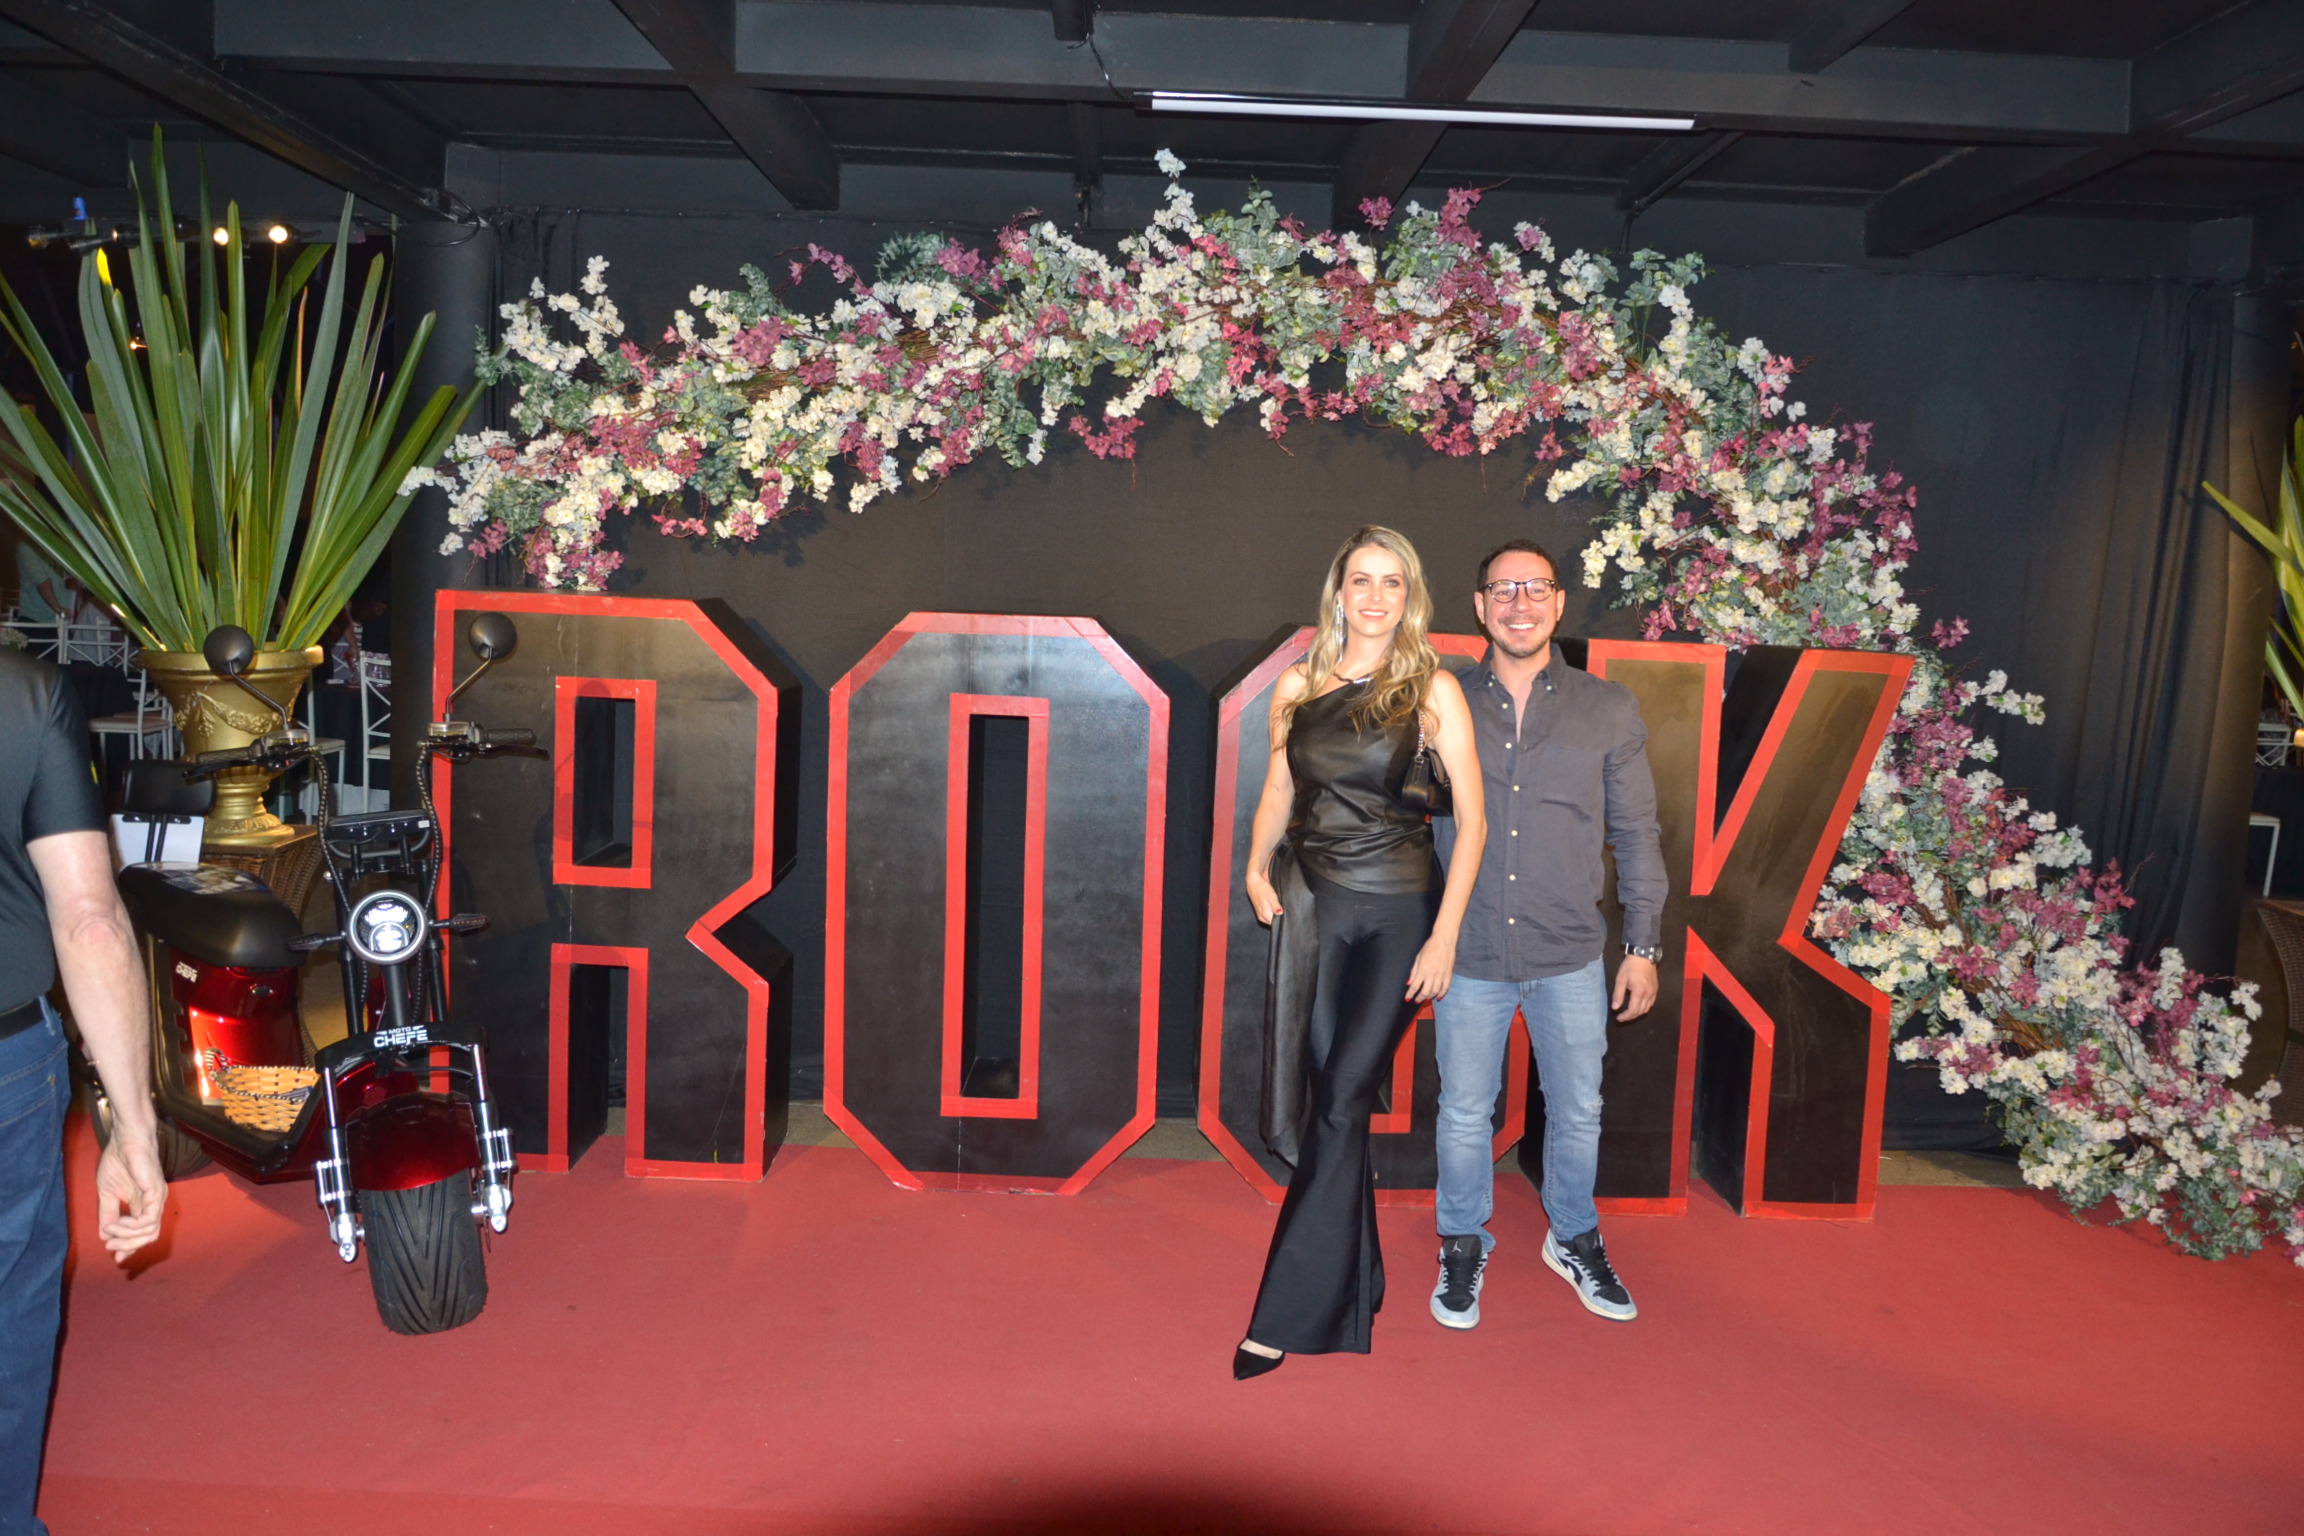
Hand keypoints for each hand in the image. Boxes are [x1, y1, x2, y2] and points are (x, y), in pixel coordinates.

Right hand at [94, 1126, 166, 1261]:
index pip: (143, 1233)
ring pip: (150, 1231)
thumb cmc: (118, 1161)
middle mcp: (154, 1205)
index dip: (130, 1247)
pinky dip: (132, 1226)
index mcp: (143, 1206)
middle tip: (109, 1247)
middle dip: (128, 1246)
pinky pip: (149, 1219)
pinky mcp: (156, 1192)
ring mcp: (157, 1199)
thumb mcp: (108, 1193)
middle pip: (149, 1237)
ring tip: (110, 1232)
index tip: (115, 1257)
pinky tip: (118, 1222)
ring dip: (126, 1237)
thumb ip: (108, 1214)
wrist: (125, 1139)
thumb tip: (104, 1235)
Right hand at [1246, 869, 1282, 925]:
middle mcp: (1262, 918)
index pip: (1276, 924)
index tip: (1285, 914)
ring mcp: (1260, 916)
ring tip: (1278, 906)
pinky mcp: (1260, 913)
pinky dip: (1272, 913)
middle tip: (1282, 909)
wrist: (1253, 883)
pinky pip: (1268, 916)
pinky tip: (1274, 906)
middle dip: (1279, 918)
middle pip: (1274, 923)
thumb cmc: (1263, 889)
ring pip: (1271, 920)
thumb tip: (1280, 913)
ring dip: (1275, 915)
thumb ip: (1276, 906)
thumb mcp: (1271, 896)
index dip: (1282, 919)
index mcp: (1265, 915)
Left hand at [1406, 933, 1455, 1004]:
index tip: (1408, 999)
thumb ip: (1413, 971)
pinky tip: (1438, 997)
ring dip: (1430, 997)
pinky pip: (1445, 988)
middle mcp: (1432, 974)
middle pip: (1425, 992)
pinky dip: (1442, 994)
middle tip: (1417, 1000)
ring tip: (1426, 998)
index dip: (1410, 994)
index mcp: (1422, 970)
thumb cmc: (1430, 947)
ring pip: (1435, 992)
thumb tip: (1409, 983)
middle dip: (1420, 998)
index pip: (1414, 986)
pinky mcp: (1449, 974)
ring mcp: (1441, 975)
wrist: (1444, 940)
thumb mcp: (1418, 957)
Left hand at [1612, 955, 1658, 1020]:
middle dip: (1631, 1016)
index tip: (1618, 1018)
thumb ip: (1618, 994)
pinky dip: (1644, 1008)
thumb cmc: (1630, 966)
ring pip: (1647, 1009)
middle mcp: (1649, 994)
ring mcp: (1654, 992)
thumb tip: (1615, 1008)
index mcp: (1639, 992)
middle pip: (1641, 1012)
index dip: (1626, 1016)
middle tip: (1622, 1017)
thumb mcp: (1620, 979)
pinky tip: (1638, 1006)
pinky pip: (1651, 1003)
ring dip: (1638, 1013)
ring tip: (1629, 1013)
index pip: (1633, 1010)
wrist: (1643, 955)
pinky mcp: (1656, 990)